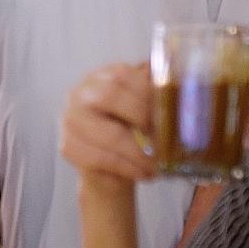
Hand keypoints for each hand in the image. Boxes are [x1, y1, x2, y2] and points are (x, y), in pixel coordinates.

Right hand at [60, 63, 156, 185]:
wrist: (109, 169)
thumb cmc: (129, 134)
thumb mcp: (144, 111)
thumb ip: (156, 98)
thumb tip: (180, 90)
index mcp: (102, 77)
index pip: (122, 74)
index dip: (146, 93)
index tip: (167, 112)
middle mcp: (81, 93)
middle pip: (110, 96)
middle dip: (141, 118)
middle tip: (162, 137)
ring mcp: (70, 120)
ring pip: (108, 133)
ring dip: (138, 152)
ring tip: (157, 164)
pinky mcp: (68, 146)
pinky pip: (100, 158)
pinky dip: (127, 167)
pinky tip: (143, 173)